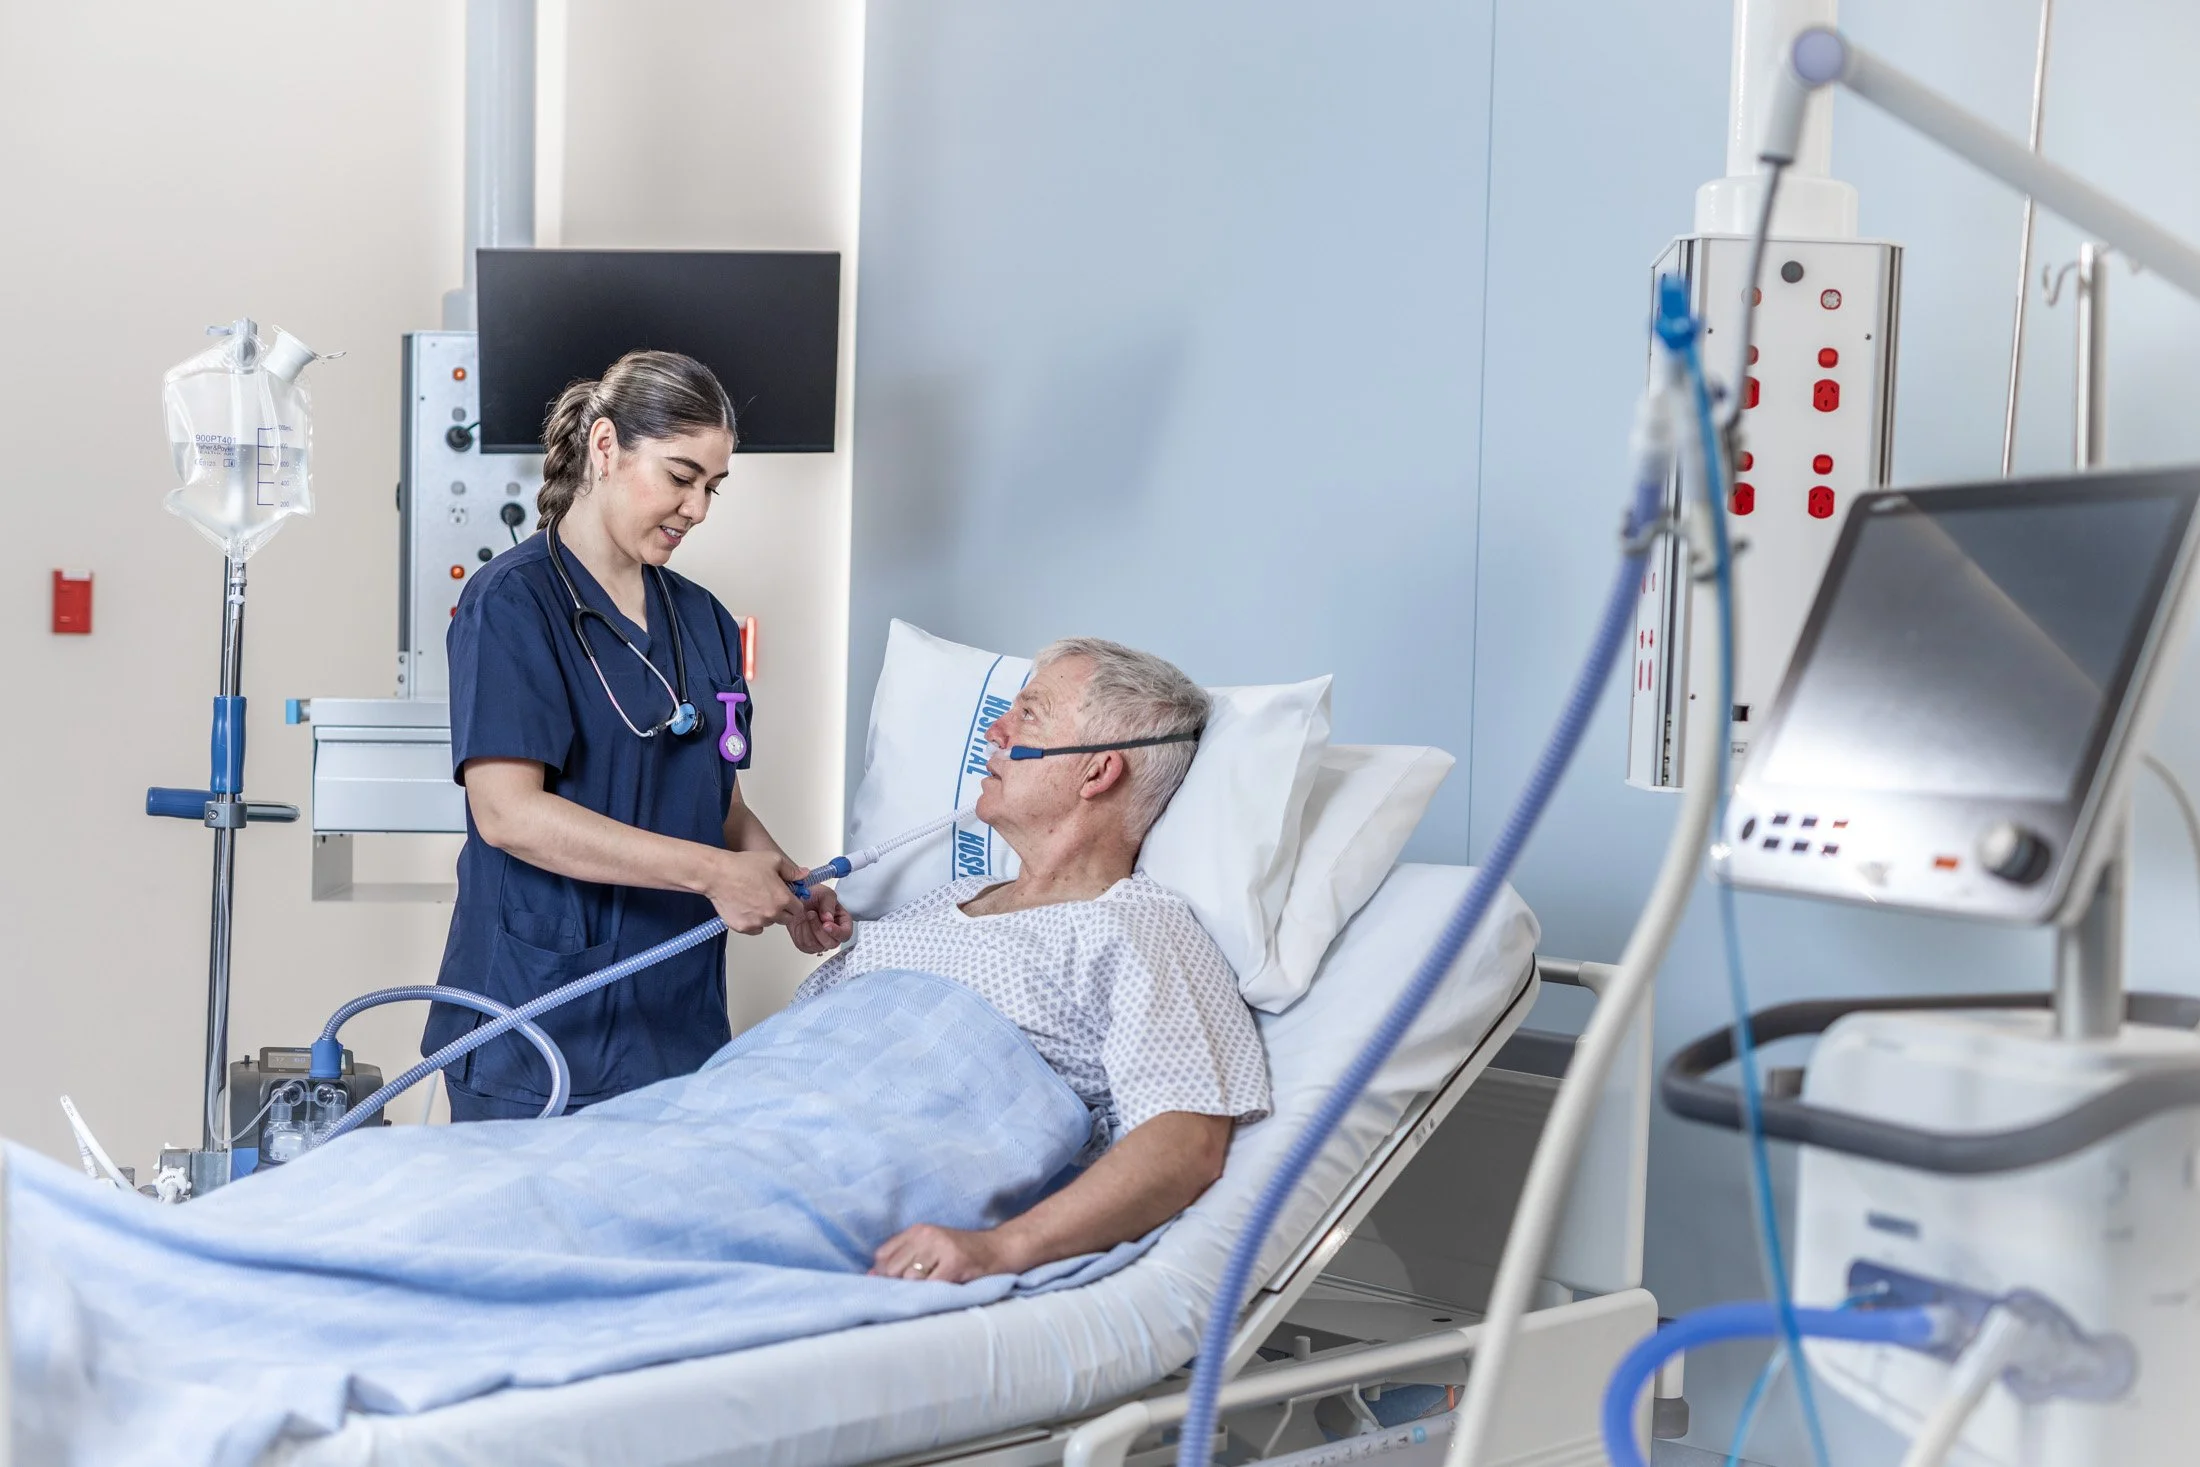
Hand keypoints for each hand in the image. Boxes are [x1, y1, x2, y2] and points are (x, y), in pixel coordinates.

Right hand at [699, 849, 805, 934]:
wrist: (718, 875)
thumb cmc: (742, 866)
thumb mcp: (773, 861)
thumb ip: (791, 871)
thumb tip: (803, 875)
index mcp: (783, 899)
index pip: (798, 909)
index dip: (794, 902)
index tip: (788, 897)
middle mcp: (772, 914)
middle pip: (786, 919)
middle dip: (782, 909)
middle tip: (771, 897)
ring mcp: (757, 923)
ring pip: (769, 923)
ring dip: (767, 915)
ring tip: (756, 899)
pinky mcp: (743, 927)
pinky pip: (755, 929)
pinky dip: (753, 922)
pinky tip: (747, 908)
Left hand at [786, 878, 852, 954]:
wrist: (796, 898)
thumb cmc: (814, 895)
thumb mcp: (824, 894)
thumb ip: (828, 905)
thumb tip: (828, 920)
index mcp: (842, 922)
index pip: (845, 934)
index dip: (837, 932)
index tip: (826, 925)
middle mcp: (833, 935)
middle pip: (831, 943)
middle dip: (818, 929)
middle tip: (811, 913)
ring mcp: (820, 942)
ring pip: (815, 946)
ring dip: (807, 929)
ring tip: (806, 914)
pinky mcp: (806, 945)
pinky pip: (803, 945)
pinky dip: (799, 933)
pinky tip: (800, 922)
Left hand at [870, 1222, 1023, 1283]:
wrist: (1001, 1249)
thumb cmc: (964, 1254)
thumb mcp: (932, 1249)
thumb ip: (903, 1259)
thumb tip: (869, 1276)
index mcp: (918, 1231)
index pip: (882, 1256)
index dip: (882, 1276)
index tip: (891, 1288)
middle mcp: (927, 1235)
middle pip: (891, 1270)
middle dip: (896, 1287)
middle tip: (911, 1297)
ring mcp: (941, 1248)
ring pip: (908, 1279)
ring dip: (914, 1294)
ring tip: (927, 1296)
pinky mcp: (955, 1263)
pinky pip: (930, 1287)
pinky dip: (930, 1296)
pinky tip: (939, 1296)